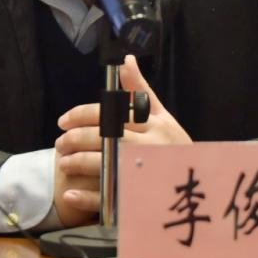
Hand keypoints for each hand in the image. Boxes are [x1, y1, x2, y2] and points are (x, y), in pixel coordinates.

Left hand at [53, 56, 191, 226]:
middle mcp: (145, 147)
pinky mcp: (136, 196)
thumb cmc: (172, 144)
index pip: (109, 115)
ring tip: (64, 163)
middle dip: (75, 140)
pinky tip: (70, 193)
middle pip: (103, 138)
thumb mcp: (160, 114)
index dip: (82, 116)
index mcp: (150, 125)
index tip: (63, 121)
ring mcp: (141, 172)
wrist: (197, 181)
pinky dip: (86, 196)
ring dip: (78, 164)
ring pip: (103, 166)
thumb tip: (125, 59)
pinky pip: (108, 198)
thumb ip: (139, 89)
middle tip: (60, 143)